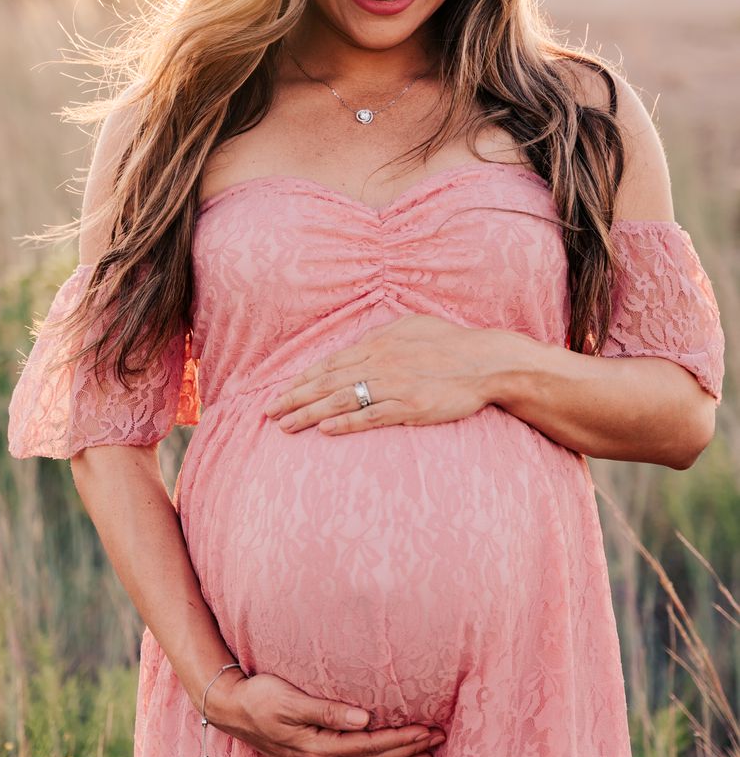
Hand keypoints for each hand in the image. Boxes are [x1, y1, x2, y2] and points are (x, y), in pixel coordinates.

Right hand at [204, 670, 445, 756]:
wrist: (229, 709)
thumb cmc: (259, 696)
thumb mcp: (290, 698)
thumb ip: (326, 710)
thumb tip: (364, 718)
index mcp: (319, 746)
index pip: (371, 744)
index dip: (402, 739)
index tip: (428, 730)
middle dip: (409, 751)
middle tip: (440, 740)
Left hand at [263, 315, 511, 432]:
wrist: (486, 361)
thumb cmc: (451, 343)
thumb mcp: (412, 326)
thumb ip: (383, 335)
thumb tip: (362, 342)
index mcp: (378, 344)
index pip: (329, 363)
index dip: (301, 379)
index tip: (280, 392)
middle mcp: (380, 363)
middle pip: (327, 382)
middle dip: (294, 398)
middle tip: (269, 412)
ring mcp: (394, 385)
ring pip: (341, 400)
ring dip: (310, 414)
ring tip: (286, 426)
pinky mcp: (410, 406)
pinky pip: (371, 416)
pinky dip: (345, 423)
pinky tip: (324, 430)